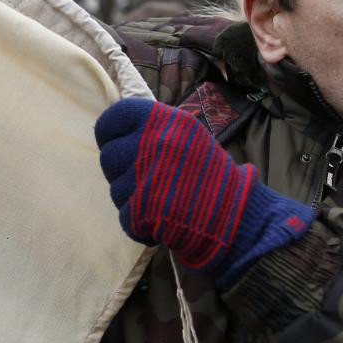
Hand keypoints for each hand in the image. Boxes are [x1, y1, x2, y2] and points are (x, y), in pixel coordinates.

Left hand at [95, 98, 312, 285]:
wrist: (233, 214)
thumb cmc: (209, 172)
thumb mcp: (186, 134)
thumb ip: (151, 128)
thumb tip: (113, 129)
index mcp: (161, 119)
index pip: (111, 120)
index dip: (109, 135)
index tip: (117, 144)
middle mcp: (151, 143)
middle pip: (108, 156)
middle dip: (122, 171)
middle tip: (148, 180)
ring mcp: (145, 177)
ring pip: (115, 188)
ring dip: (132, 198)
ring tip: (162, 198)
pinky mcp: (142, 209)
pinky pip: (124, 215)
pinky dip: (139, 223)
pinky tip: (163, 218)